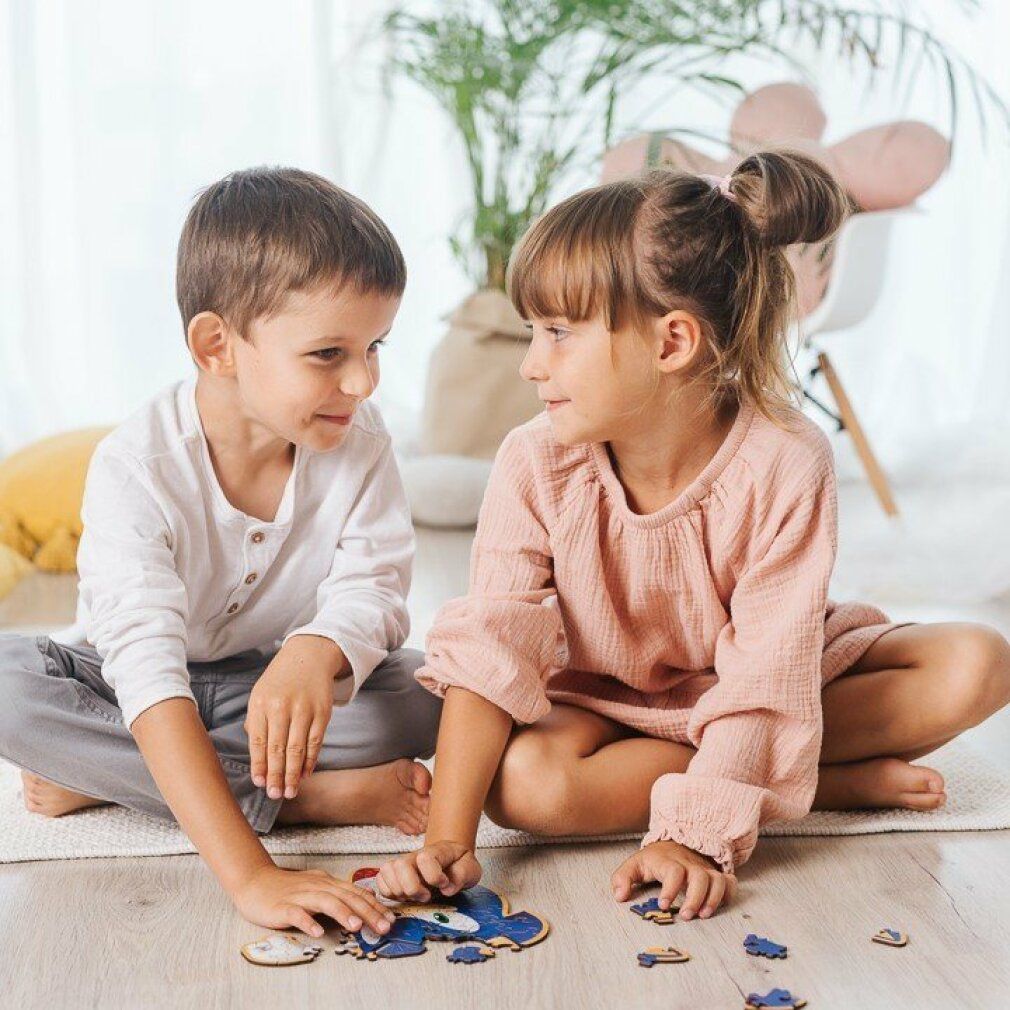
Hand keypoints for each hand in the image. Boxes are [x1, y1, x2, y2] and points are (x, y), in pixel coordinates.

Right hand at [230, 863, 396, 938]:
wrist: (255, 882)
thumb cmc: (288, 888)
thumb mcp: (317, 887)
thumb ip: (338, 894)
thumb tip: (364, 900)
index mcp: (327, 884)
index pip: (356, 893)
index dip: (375, 905)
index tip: (391, 918)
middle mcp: (317, 887)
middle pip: (346, 897)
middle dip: (367, 912)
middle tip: (384, 926)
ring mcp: (300, 896)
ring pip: (325, 902)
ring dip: (342, 914)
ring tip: (356, 927)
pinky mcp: (282, 907)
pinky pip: (296, 914)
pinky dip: (308, 922)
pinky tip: (318, 932)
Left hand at [244, 637, 345, 799]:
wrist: (308, 655)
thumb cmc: (280, 680)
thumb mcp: (260, 694)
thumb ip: (256, 722)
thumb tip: (257, 757)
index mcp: (261, 704)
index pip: (258, 742)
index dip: (259, 765)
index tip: (260, 783)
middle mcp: (282, 707)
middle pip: (277, 749)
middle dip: (276, 776)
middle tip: (275, 795)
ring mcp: (304, 709)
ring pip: (297, 749)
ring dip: (293, 774)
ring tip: (290, 791)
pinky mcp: (322, 712)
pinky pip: (315, 742)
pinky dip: (310, 760)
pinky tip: (305, 773)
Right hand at [375, 842, 482, 901]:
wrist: (451, 860)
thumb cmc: (459, 865)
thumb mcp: (471, 868)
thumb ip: (462, 874)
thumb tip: (447, 889)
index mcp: (436, 851)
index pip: (425, 858)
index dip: (434, 876)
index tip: (444, 884)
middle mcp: (415, 855)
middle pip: (400, 865)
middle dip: (412, 887)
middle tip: (427, 895)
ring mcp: (402, 863)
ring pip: (386, 870)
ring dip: (399, 890)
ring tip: (414, 897)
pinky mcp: (394, 874)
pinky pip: (380, 881)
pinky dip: (388, 893)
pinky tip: (404, 897)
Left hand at [611, 840, 737, 919]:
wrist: (674, 843)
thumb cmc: (654, 860)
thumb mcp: (634, 866)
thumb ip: (622, 879)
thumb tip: (620, 897)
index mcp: (668, 861)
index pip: (673, 871)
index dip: (670, 889)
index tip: (662, 905)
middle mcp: (689, 864)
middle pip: (700, 876)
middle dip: (695, 898)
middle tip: (686, 916)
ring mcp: (705, 868)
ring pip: (718, 879)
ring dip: (714, 898)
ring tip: (704, 915)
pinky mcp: (715, 874)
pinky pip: (730, 881)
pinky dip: (729, 893)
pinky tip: (719, 906)